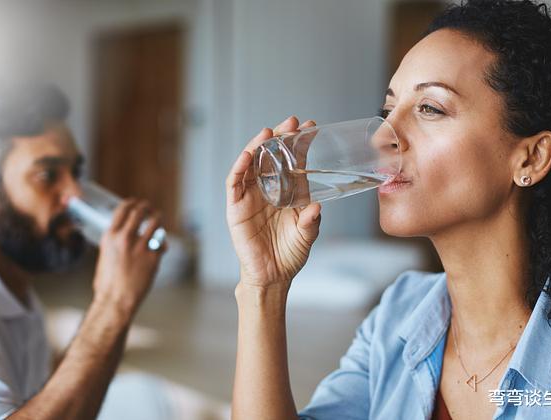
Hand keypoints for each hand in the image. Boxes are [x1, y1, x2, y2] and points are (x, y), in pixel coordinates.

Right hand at [92, 199, 165, 314]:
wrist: (115, 300)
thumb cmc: (108, 283)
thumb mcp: (105, 256)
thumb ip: (115, 243)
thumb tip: (123, 235)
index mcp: (110, 236)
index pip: (122, 209)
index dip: (132, 203)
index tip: (136, 203)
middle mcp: (125, 238)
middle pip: (140, 211)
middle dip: (147, 207)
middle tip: (150, 209)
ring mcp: (140, 247)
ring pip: (155, 222)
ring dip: (158, 218)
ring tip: (159, 219)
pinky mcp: (153, 257)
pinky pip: (162, 243)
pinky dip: (162, 244)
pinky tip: (161, 247)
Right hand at [226, 116, 321, 287]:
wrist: (272, 277)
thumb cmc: (289, 255)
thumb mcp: (306, 235)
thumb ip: (311, 221)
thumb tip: (316, 206)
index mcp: (287, 192)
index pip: (293, 162)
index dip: (300, 144)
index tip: (311, 127)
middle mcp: (268, 190)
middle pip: (271, 156)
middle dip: (280, 137)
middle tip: (292, 122)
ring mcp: (250, 197)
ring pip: (251, 164)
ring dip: (258, 146)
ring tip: (268, 132)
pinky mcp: (236, 207)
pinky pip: (234, 183)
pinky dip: (239, 167)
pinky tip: (247, 155)